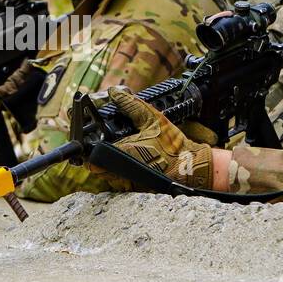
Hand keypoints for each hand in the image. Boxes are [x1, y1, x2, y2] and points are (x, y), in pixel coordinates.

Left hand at [90, 87, 213, 189]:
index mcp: (121, 152)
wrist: (191, 168)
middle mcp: (121, 171)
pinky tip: (133, 162)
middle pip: (97, 165)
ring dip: (110, 164)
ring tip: (124, 152)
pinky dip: (122, 172)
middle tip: (110, 143)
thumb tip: (115, 92)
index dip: (91, 147)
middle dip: (100, 154)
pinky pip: (120, 181)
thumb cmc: (173, 146)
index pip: (92, 155)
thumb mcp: (152, 119)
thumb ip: (130, 105)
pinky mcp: (134, 189)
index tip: (94, 140)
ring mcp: (126, 183)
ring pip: (107, 174)